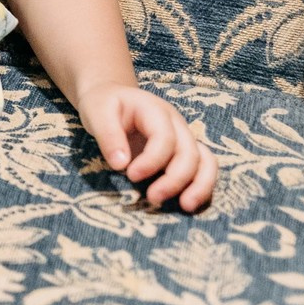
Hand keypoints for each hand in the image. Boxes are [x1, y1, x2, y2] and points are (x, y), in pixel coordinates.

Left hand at [80, 84, 216, 211]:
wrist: (111, 98)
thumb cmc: (104, 106)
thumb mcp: (97, 113)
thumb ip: (108, 137)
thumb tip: (121, 165)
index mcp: (155, 110)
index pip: (165, 137)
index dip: (152, 161)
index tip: (131, 176)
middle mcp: (176, 123)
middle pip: (189, 152)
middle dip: (175, 179)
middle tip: (153, 198)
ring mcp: (183, 137)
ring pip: (206, 161)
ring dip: (199, 185)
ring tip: (186, 207)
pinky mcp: (184, 152)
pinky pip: (204, 168)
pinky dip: (201, 186)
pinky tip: (188, 203)